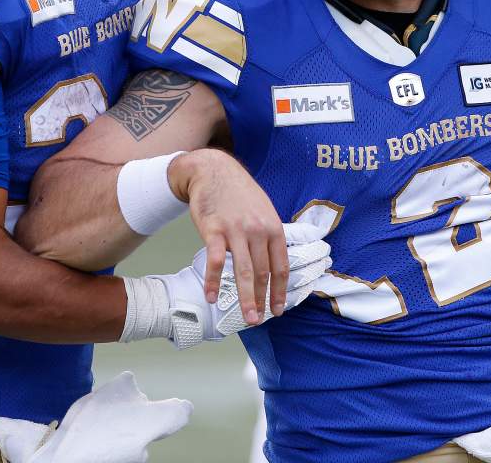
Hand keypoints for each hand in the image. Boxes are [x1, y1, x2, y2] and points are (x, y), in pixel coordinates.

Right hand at [168, 149, 285, 324]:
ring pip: (243, 271)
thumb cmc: (238, 192)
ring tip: (246, 317)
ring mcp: (235, 230)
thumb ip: (269, 235)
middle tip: (258, 320)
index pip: (280, 266)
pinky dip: (212, 281)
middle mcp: (257, 230)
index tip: (278, 309)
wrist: (212, 170)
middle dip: (262, 300)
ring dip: (245, 298)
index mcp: (273, 227)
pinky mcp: (213, 230)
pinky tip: (210, 296)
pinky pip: (214, 261)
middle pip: (262, 273)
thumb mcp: (263, 209)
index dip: (280, 290)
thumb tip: (274, 262)